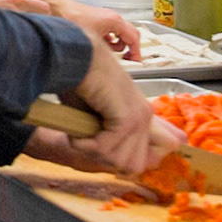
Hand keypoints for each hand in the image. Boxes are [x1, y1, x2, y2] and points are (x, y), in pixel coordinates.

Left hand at [57, 0, 142, 60]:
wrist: (56, 8)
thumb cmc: (70, 19)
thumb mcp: (92, 40)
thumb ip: (105, 51)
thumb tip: (111, 64)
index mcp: (114, 21)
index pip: (134, 38)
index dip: (136, 52)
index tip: (135, 62)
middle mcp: (112, 17)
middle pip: (130, 34)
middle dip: (130, 48)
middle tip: (127, 59)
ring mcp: (105, 17)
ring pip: (120, 33)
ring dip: (118, 44)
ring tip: (111, 52)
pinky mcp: (97, 19)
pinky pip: (110, 31)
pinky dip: (110, 39)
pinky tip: (101, 45)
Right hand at [63, 39, 184, 177]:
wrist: (74, 55)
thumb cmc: (77, 78)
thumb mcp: (94, 112)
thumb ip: (106, 134)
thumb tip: (117, 161)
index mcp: (140, 114)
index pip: (146, 159)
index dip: (121, 162)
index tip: (97, 151)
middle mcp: (145, 117)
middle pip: (134, 167)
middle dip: (105, 160)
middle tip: (85, 142)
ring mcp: (140, 118)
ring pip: (121, 162)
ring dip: (92, 152)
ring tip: (78, 134)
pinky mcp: (127, 118)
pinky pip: (107, 148)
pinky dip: (85, 145)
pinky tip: (74, 132)